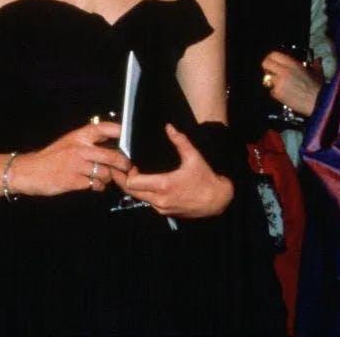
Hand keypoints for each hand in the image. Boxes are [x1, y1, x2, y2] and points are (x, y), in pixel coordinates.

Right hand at [10, 121, 130, 195]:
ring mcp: (76, 166)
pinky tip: (95, 185)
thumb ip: (89, 141)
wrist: (29, 172)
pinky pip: (95, 184)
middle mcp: (79, 149)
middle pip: (111, 155)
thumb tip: (114, 141)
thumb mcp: (69, 142)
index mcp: (78, 137)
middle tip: (127, 167)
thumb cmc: (52, 157)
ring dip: (109, 177)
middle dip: (123, 163)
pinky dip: (98, 186)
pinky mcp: (73, 181)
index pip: (103, 128)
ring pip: (105, 172)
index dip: (118, 131)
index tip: (127, 135)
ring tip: (105, 177)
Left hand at [113, 124, 232, 217]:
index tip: (130, 164)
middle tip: (121, 169)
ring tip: (133, 175)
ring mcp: (161, 208)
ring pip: (138, 198)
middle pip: (130, 191)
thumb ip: (180, 141)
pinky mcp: (165, 212)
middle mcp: (159, 199)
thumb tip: (169, 127)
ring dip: (134, 187)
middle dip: (123, 180)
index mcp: (164, 185)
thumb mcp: (194, 157)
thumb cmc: (206, 178)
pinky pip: (148, 203)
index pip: (132, 182)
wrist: (217, 201)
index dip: (127, 173)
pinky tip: (147, 185)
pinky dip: (144, 193)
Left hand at [261, 51, 323, 116]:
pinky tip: (286, 94)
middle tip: (272, 71)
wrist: (317, 102)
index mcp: (292, 64)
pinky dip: (277, 93)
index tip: (272, 60)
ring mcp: (279, 83)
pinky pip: (272, 91)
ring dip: (273, 81)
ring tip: (282, 85)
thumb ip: (316, 64)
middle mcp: (284, 71)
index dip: (271, 57)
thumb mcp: (318, 72)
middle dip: (267, 68)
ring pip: (268, 78)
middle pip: (265, 64)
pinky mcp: (277, 93)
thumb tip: (318, 60)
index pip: (274, 55)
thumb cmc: (318, 88)